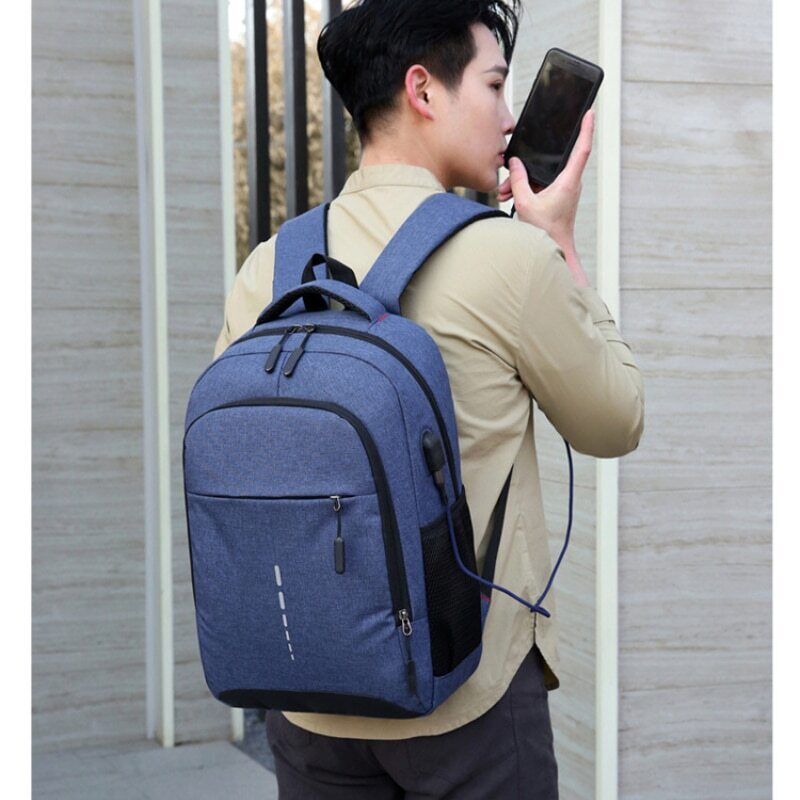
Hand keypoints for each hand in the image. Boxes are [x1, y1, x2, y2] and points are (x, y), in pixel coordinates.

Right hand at [497, 109, 594, 246]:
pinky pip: (540, 185)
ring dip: (523, 180)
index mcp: (568, 182)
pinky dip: (526, 188)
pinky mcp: (556, 197)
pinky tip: (511, 195)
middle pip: (551, 162)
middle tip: (513, 167)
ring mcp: (564, 191)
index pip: (582, 149)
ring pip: (542, 175)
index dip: (587, 129)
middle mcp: (570, 184)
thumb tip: (515, 163)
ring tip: (506, 191)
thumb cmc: (545, 232)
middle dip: (528, 165)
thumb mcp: (524, 203)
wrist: (552, 250)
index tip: (590, 113)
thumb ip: (518, 180)